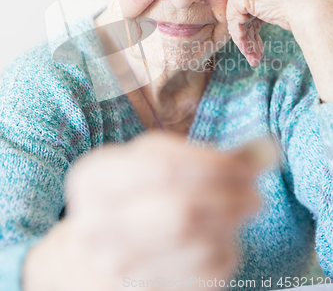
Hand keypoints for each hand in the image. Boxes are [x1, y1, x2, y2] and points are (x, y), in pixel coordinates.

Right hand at [24, 132, 260, 290]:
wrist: (88, 260)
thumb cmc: (130, 198)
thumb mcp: (145, 164)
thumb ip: (197, 155)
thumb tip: (263, 150)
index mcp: (93, 179)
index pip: (164, 167)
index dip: (216, 165)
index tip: (247, 163)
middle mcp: (97, 226)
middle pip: (183, 213)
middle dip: (230, 199)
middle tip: (254, 188)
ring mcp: (119, 268)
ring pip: (197, 246)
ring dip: (232, 222)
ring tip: (243, 206)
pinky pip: (203, 272)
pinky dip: (225, 248)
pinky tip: (222, 235)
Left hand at [226, 0, 332, 65]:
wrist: (313, 3)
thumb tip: (247, 12)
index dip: (253, 13)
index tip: (258, 30)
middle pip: (240, 0)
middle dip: (249, 28)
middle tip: (256, 47)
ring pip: (236, 13)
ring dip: (246, 38)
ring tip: (255, 54)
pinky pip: (234, 21)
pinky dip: (242, 39)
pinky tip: (253, 53)